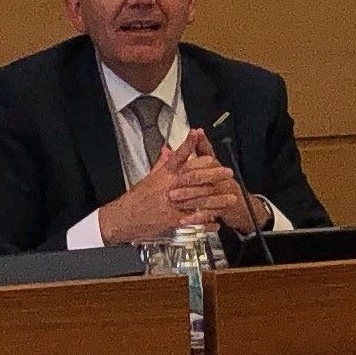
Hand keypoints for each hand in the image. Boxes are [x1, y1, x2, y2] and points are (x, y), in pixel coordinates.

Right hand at [96, 148, 220, 246]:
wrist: (124, 217)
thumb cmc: (136, 198)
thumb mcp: (149, 177)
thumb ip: (161, 164)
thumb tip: (168, 149)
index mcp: (163, 175)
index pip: (177, 156)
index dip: (188, 144)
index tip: (197, 133)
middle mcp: (169, 187)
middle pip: (194, 177)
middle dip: (212, 173)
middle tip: (227, 171)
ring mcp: (172, 204)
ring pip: (198, 199)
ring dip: (216, 199)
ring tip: (231, 196)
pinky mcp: (173, 220)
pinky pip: (193, 220)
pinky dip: (206, 221)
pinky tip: (217, 221)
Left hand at [169, 131, 263, 235]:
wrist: (242, 207)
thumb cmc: (223, 185)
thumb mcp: (213, 166)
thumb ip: (202, 150)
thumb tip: (196, 132)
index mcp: (217, 167)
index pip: (207, 158)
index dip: (193, 158)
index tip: (180, 161)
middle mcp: (222, 178)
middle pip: (204, 176)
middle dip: (187, 179)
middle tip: (172, 183)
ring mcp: (225, 194)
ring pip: (205, 195)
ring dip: (189, 197)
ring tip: (174, 199)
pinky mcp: (225, 209)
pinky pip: (209, 213)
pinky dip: (196, 217)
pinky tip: (185, 219)